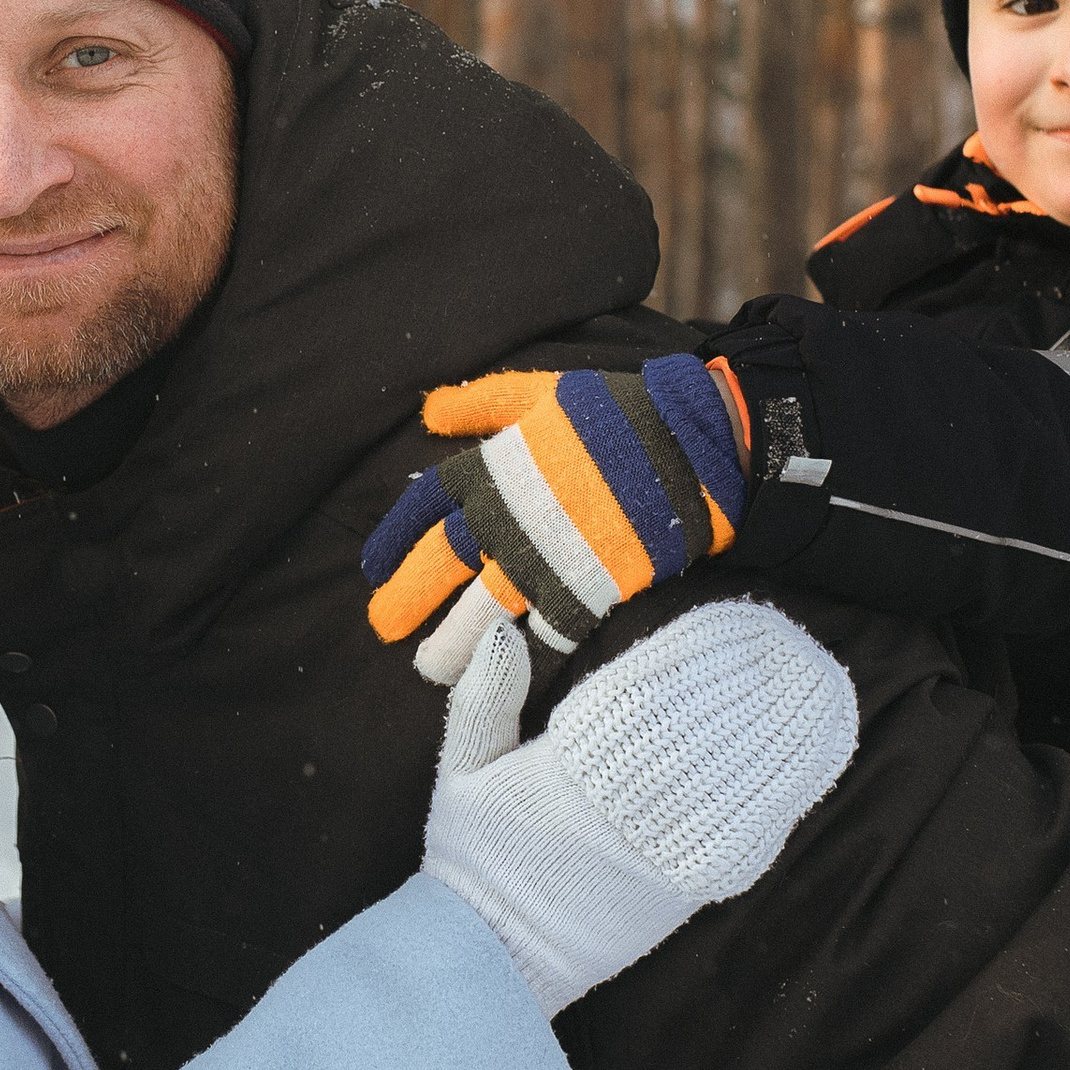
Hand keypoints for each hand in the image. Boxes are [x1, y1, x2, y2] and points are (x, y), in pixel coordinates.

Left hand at [363, 358, 768, 681]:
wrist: (695, 446)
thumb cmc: (620, 412)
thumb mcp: (544, 392)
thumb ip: (483, 403)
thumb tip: (427, 413)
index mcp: (493, 469)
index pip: (424, 508)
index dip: (396, 538)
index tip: (375, 565)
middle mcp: (506, 520)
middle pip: (440, 568)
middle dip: (407, 600)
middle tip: (383, 627)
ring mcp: (544, 563)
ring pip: (480, 615)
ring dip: (451, 646)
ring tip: (431, 668)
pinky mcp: (585, 596)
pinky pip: (543, 639)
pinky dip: (524, 661)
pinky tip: (505, 677)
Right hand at [418, 601, 858, 1018]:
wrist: (492, 962)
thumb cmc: (474, 860)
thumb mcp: (461, 772)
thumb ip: (484, 699)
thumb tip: (503, 629)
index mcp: (565, 771)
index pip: (643, 696)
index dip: (692, 655)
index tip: (729, 618)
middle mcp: (622, 811)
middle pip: (705, 734)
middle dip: (751, 686)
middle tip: (791, 643)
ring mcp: (661, 856)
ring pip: (736, 785)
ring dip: (779, 735)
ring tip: (816, 688)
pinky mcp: (685, 895)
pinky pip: (744, 840)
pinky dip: (777, 798)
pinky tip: (805, 761)